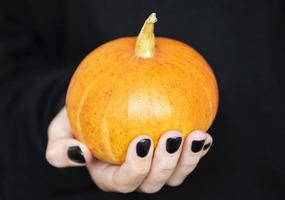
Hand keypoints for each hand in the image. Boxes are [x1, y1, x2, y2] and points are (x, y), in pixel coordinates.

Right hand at [46, 107, 212, 192]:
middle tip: (171, 135)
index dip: (136, 169)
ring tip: (196, 135)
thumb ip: (60, 149)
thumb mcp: (59, 133)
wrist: (97, 108)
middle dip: (165, 165)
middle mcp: (135, 174)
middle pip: (154, 182)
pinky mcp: (170, 153)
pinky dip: (198, 149)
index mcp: (110, 175)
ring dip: (189, 159)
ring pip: (175, 174)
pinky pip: (187, 157)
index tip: (141, 141)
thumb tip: (80, 155)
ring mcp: (155, 165)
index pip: (124, 182)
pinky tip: (204, 133)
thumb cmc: (78, 121)